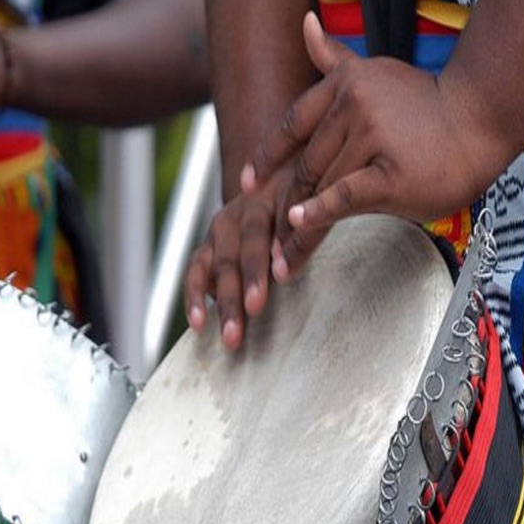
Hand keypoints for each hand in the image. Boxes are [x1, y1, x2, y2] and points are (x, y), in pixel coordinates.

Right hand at [183, 178, 327, 350]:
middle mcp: (244, 210)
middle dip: (250, 280)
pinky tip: (198, 323)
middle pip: (247, 245)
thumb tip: (329, 241)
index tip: (283, 274)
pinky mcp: (206, 247)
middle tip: (255, 309)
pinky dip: (195, 298)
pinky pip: (195, 272)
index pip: (279, 221)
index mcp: (275, 196)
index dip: (279, 248)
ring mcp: (221, 228)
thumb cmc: (299, 206)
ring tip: (231, 335)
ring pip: (221, 264)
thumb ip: (313, 225)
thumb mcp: (312, 202)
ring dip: (226, 301)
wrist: (267, 189)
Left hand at [243, 12, 497, 279]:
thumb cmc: (430, 104)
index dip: (266, 157)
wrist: (482, 120)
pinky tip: (299, 226)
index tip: (245, 183)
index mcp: (344, 86)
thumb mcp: (375, 73)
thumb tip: (303, 23)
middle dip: (282, 207)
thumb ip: (334, 60)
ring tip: (283, 260)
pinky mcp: (390, 172)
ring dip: (298, 228)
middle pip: (304, 165)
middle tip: (266, 244)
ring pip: (321, 186)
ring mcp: (371, 136)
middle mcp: (353, 105)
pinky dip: (319, 212)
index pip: (292, 125)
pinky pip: (345, 195)